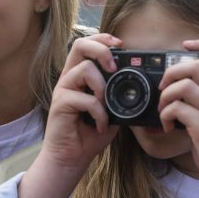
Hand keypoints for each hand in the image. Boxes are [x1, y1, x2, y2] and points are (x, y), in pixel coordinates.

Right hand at [43, 34, 121, 170]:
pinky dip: (99, 113)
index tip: (121, 44)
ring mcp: (63, 90)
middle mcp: (69, 78)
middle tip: (114, 66)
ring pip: (84, 69)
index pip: (87, 45)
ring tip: (106, 106)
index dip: (103, 39)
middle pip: (79, 45)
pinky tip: (101, 125)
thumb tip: (138, 84)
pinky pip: (86, 99)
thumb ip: (118, 95)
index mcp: (80, 75)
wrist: (71, 158)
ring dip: (102, 87)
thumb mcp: (111, 110)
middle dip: (101, 49)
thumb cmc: (89, 133)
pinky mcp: (60, 104)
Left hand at [157, 39, 198, 194]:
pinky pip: (177, 109)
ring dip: (165, 97)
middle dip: (172, 72)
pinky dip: (165, 116)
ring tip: (163, 111)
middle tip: (163, 88)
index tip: (185, 44)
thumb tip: (174, 88)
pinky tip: (167, 127)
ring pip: (184, 86)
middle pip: (196, 66)